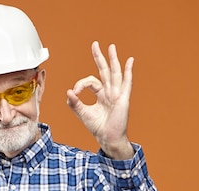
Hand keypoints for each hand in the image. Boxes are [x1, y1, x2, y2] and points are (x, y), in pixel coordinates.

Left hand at [66, 41, 134, 159]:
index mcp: (100, 94)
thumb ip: (75, 103)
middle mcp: (109, 92)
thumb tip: (69, 92)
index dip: (81, 84)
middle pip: (104, 70)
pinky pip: (126, 83)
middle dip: (99, 57)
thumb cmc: (98, 127)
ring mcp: (117, 94)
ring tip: (111, 47)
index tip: (74, 92)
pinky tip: (129, 61)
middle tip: (95, 44)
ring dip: (113, 59)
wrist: (107, 138)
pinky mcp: (123, 98)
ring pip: (115, 73)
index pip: (90, 82)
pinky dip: (128, 71)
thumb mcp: (83, 114)